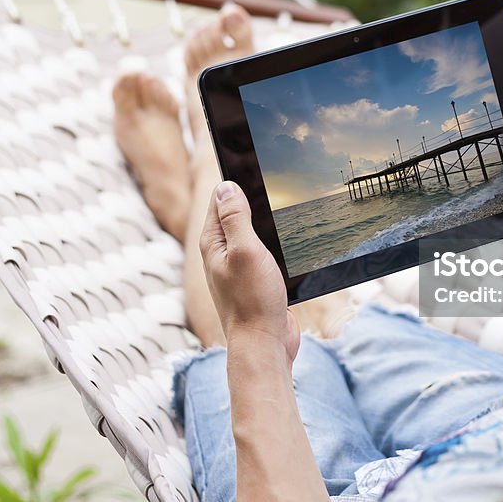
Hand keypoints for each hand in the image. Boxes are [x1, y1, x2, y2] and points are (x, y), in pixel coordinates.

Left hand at [199, 181, 300, 363]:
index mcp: (213, 242)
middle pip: (235, 212)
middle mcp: (222, 252)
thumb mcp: (245, 251)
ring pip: (252, 231)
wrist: (265, 343)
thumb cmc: (253, 300)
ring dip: (265, 218)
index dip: (234, 178)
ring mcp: (238, 266)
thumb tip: (226, 185)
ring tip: (283, 199)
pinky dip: (273, 239)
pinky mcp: (255, 279)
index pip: (219, 198)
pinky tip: (289, 235)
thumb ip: (235, 218)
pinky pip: (263, 250)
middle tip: (272, 174)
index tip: (251, 159)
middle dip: (251, 194)